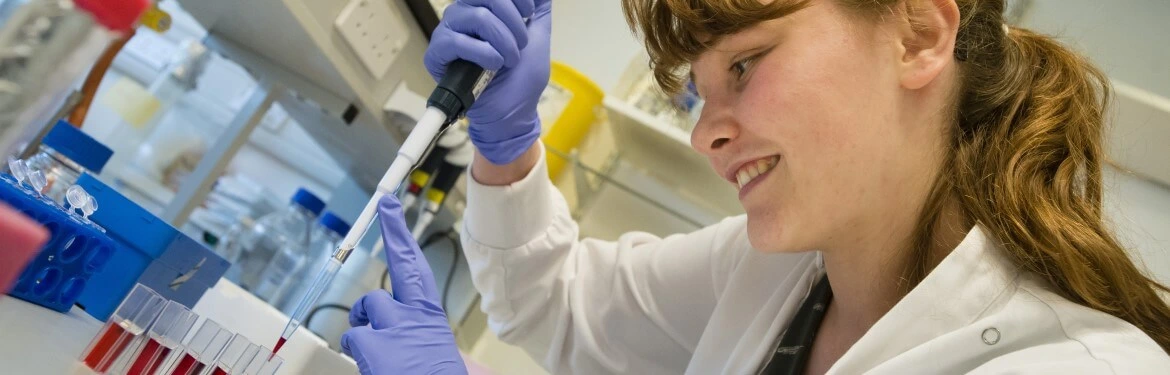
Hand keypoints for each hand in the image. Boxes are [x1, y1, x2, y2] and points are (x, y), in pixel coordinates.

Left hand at [341, 195, 466, 374]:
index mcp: (430, 317)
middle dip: (395, 232)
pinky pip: (352, 336)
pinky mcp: (373, 344)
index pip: (417, 269)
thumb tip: (445, 355)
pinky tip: (369, 362)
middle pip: (401, 266)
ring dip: (364, 321)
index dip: (402, 237)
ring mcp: (394, 327)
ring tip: (373, 345)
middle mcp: (414, 315)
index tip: (392, 210)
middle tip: (386, 206)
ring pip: (368, 306)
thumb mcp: (442, 356)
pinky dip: (355, 348)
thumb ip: (428, 340)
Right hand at [424, 0, 551, 164]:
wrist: (511, 113)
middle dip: (513, 19)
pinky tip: (493, 65)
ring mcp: (448, 32)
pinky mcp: (437, 54)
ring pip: (476, 17)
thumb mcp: (538, 38)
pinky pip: (456, 41)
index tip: (530, 14)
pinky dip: (482, 53)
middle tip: (521, 44)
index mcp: (483, 7)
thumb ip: (539, 11)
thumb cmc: (520, 79)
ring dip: (503, 40)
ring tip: (509, 60)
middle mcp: (463, 14)